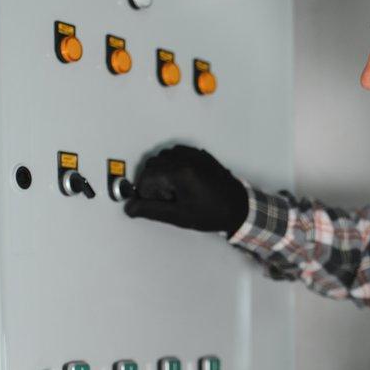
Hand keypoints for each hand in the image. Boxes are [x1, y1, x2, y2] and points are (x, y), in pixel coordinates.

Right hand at [123, 144, 248, 235]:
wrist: (239, 208)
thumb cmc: (212, 213)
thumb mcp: (179, 216)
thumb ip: (151, 211)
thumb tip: (130, 208)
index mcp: (180, 172)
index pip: (147, 176)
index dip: (143, 191)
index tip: (147, 203)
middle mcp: (186, 158)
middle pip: (153, 164)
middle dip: (152, 182)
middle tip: (163, 199)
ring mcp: (194, 154)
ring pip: (164, 157)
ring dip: (161, 172)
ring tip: (174, 191)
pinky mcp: (200, 155)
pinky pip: (177, 153)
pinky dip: (172, 165)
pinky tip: (181, 182)